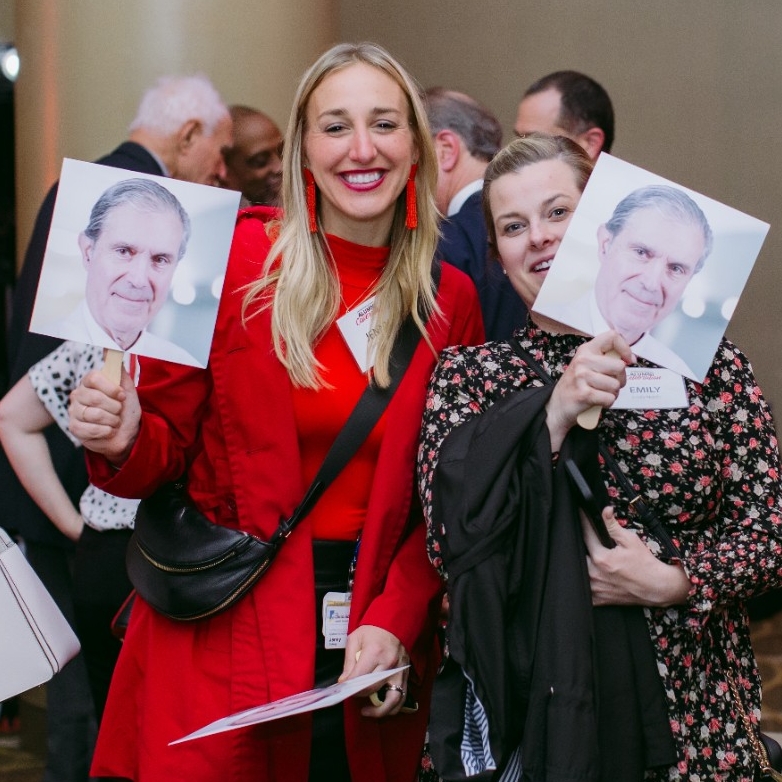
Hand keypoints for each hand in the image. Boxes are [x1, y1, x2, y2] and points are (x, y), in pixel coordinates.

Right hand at [68, 367, 140, 465]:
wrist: (128, 433)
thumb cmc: (126, 409)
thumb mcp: (127, 388)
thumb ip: (118, 369)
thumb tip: (109, 348)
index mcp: (90, 382)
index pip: (93, 377)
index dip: (111, 388)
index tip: (122, 396)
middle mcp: (78, 394)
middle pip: (95, 398)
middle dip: (115, 407)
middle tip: (119, 411)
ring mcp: (74, 411)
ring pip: (94, 415)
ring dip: (112, 420)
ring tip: (115, 421)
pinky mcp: (75, 428)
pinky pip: (90, 429)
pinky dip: (106, 431)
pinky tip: (109, 430)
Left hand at [340, 624, 409, 717]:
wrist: (394, 623)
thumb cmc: (373, 630)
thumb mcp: (355, 639)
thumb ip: (349, 661)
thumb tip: (344, 681)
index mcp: (375, 652)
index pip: (359, 677)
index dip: (348, 686)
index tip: (342, 688)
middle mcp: (389, 664)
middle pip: (372, 689)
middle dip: (359, 695)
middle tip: (351, 695)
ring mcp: (400, 671)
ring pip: (392, 700)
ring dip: (379, 711)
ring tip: (367, 711)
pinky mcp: (406, 676)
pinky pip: (402, 697)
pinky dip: (392, 707)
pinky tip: (381, 707)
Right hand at [545, 331, 633, 449]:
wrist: (556, 407)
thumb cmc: (576, 386)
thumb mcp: (585, 365)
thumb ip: (603, 359)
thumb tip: (629, 359)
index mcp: (586, 350)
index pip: (612, 337)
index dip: (625, 348)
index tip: (628, 360)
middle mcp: (583, 360)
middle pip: (620, 366)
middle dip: (620, 379)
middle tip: (609, 384)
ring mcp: (582, 377)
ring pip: (616, 385)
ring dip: (612, 393)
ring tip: (600, 393)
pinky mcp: (584, 394)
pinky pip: (610, 399)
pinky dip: (607, 403)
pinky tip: (597, 401)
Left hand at [582, 506, 690, 606]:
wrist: (657, 587)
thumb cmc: (645, 564)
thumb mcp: (630, 540)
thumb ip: (613, 526)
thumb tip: (604, 510)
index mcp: (601, 559)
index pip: (585, 535)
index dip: (583, 523)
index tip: (581, 515)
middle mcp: (594, 574)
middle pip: (578, 554)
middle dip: (583, 545)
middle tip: (590, 540)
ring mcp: (595, 589)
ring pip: (579, 571)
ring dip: (582, 562)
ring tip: (592, 556)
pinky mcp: (598, 599)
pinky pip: (584, 590)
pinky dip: (586, 581)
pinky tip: (594, 574)